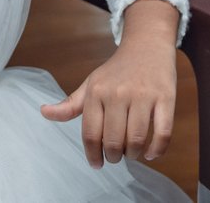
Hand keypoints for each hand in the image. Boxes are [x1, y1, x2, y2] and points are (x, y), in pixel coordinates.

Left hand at [40, 7, 176, 168]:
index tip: (96, 164)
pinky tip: (150, 152)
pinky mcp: (165, 98)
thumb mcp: (91, 83)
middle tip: (115, 157)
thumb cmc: (117, 70)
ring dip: (133, 154)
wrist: (147, 45)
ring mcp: (143, 96)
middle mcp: (118, 94)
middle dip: (113, 157)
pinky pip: (162, 133)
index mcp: (96, 92)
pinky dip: (156, 150)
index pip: (90, 134)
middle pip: (113, 141)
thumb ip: (69, 104)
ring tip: (132, 153)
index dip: (92, 155)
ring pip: (136, 140)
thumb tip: (44, 112)